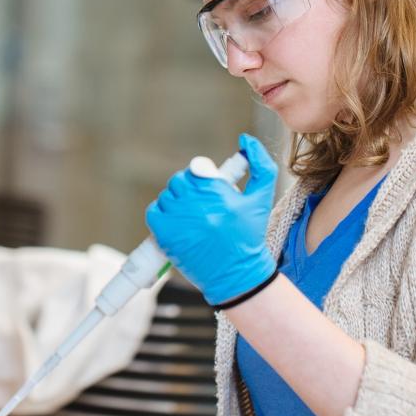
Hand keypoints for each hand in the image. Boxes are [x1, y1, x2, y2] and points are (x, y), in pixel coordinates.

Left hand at [145, 133, 279, 305]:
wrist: (236, 275)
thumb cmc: (249, 236)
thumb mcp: (261, 199)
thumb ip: (261, 165)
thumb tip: (245, 140)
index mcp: (218, 194)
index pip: (196, 169)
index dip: (200, 175)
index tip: (206, 185)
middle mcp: (196, 206)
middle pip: (179, 181)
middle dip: (189, 188)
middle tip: (200, 203)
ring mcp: (178, 222)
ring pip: (167, 196)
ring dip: (176, 202)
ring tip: (191, 216)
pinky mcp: (165, 236)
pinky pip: (154, 212)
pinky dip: (161, 214)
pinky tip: (177, 223)